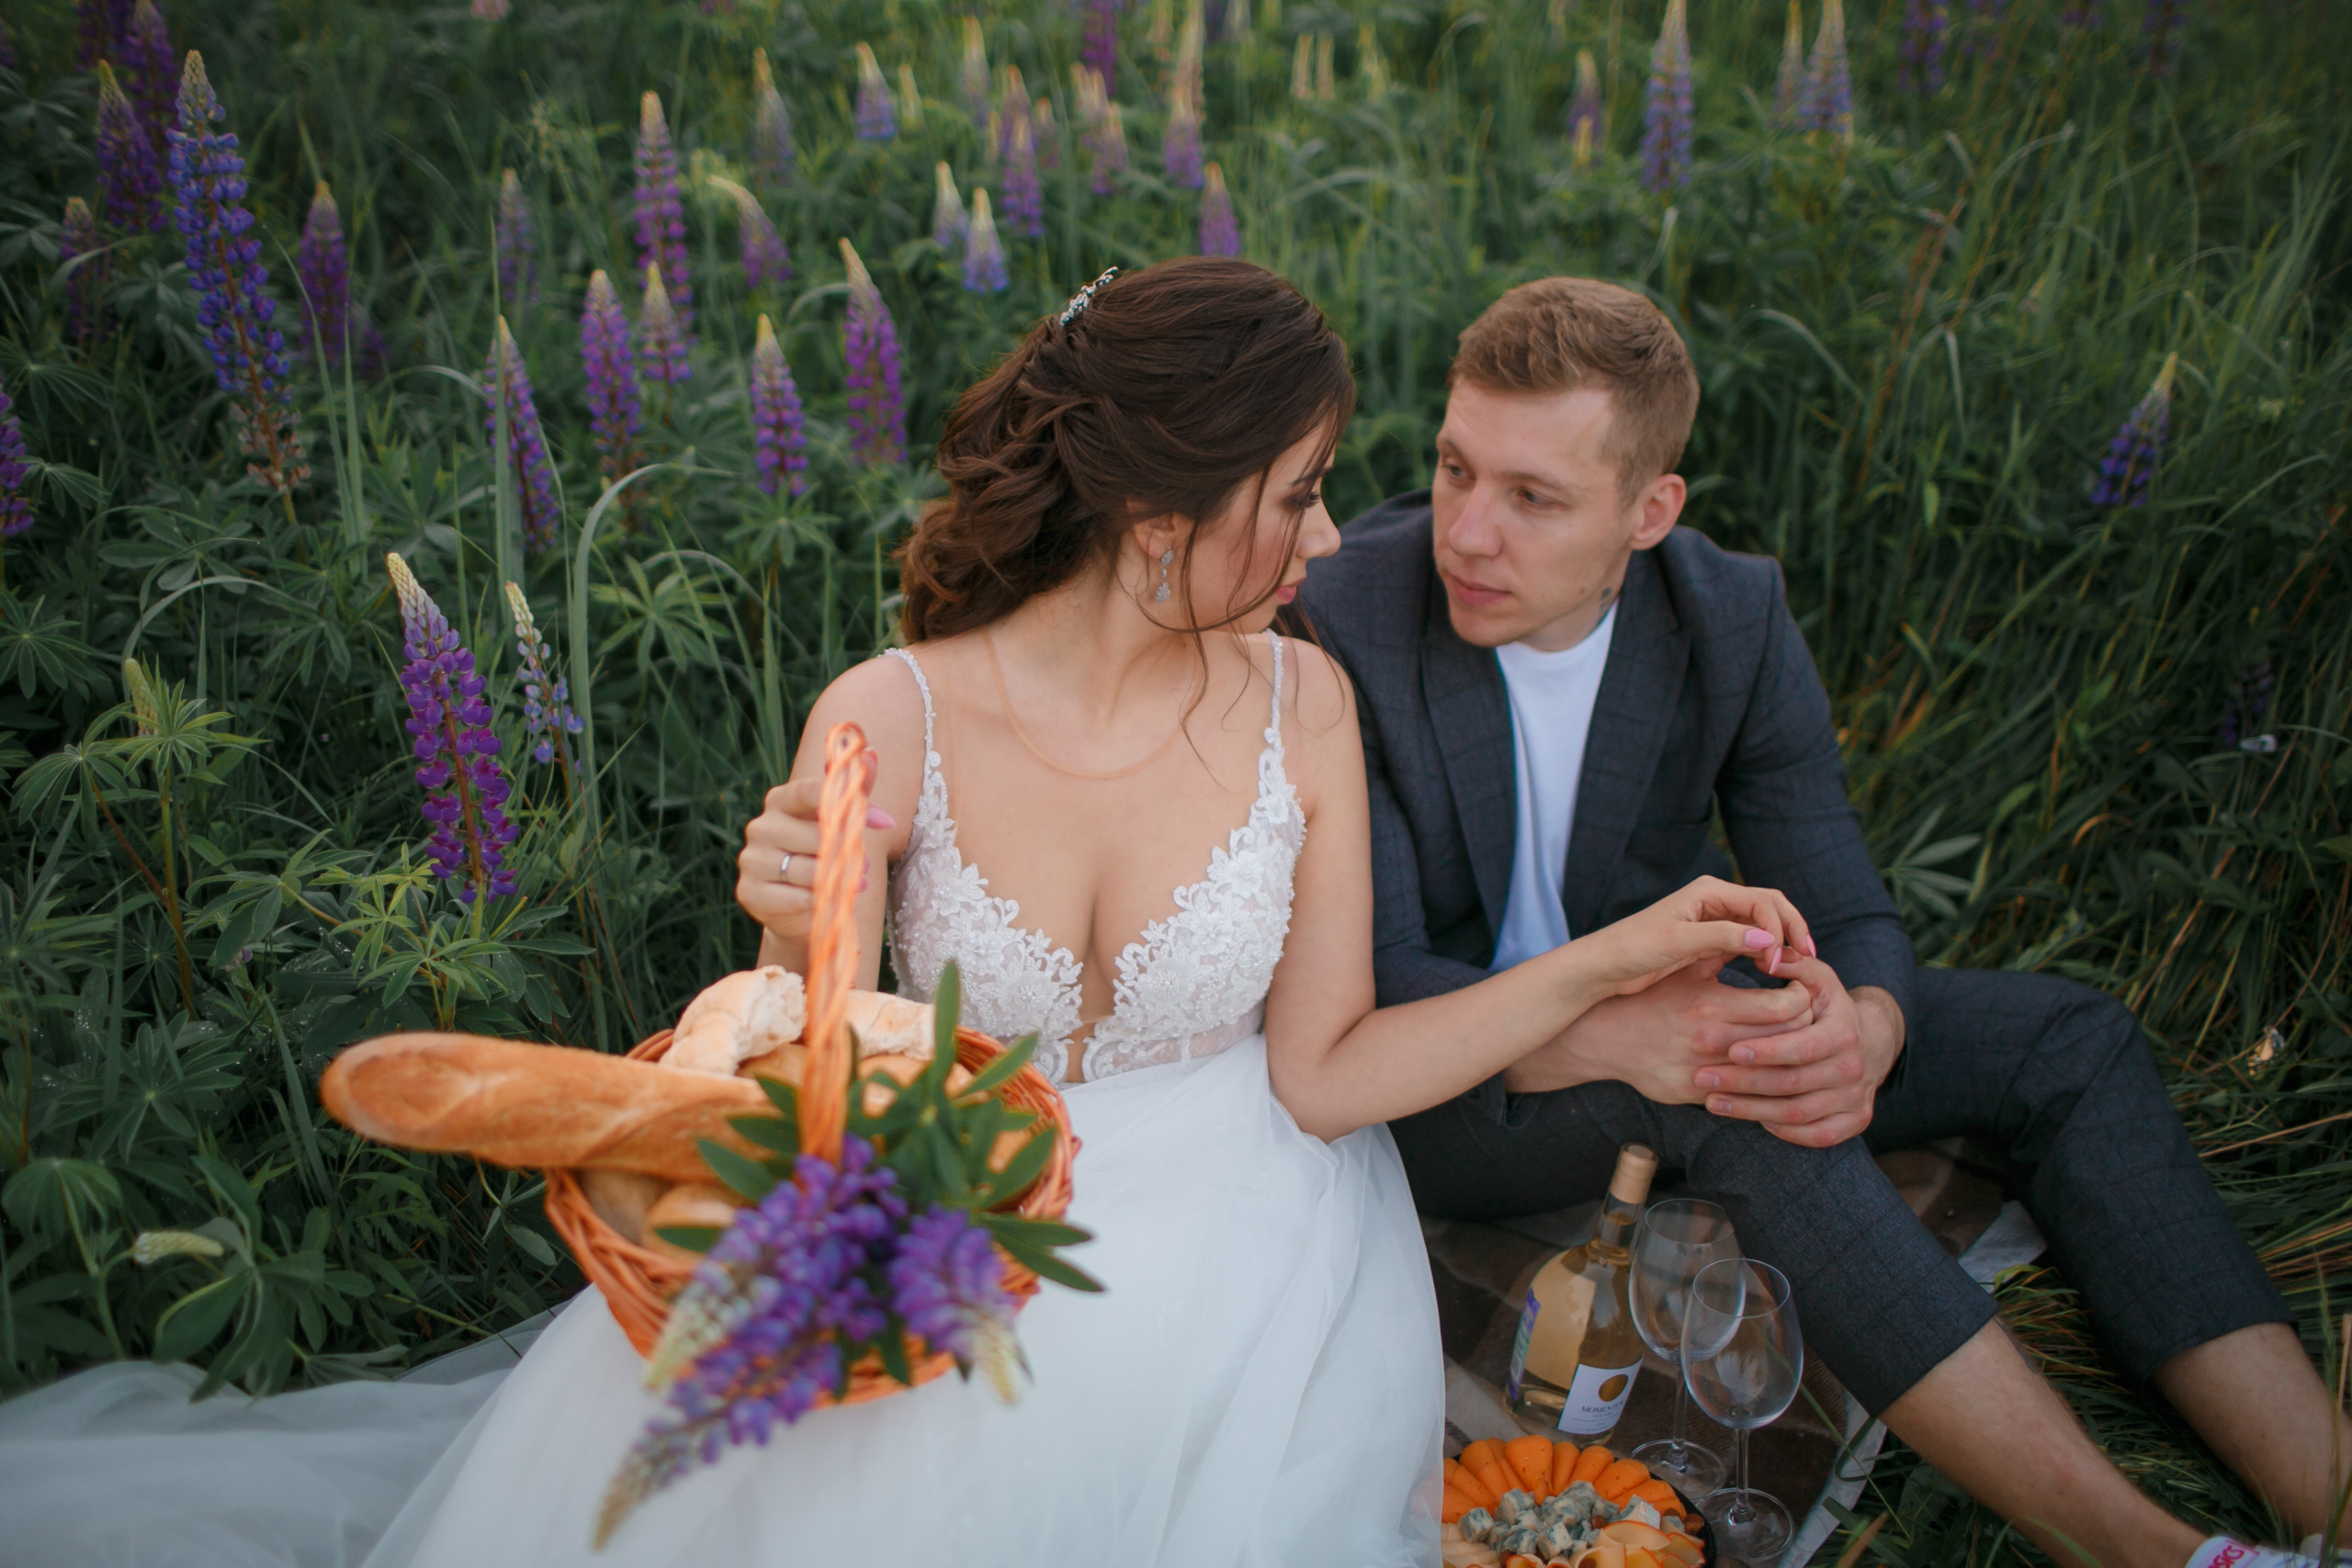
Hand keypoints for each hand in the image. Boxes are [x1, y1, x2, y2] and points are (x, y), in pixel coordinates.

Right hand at [733, 758, 893, 943]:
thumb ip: (853, 789)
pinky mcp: (749, 892)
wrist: (796, 904)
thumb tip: (869, 753)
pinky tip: (828, 900)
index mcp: (780, 801)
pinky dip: (816, 901)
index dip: (847, 803)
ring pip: (804, 869)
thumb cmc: (821, 852)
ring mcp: (752, 860)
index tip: (885, 820)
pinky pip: (792, 897)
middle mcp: (760, 827)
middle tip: (867, 864)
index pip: (809, 791)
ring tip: (856, 882)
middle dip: (846, 850)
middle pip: (813, 836)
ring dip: (835, 878)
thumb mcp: (839, 819)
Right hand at [1503, 957, 1816, 1099]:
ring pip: (1771, 1073)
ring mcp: (1703, 1073)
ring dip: (1788, 1058)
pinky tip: (1766, 1069)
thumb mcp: (1687, 967)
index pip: (1786, 1008)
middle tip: (1808, 1017)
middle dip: (1805, 1028)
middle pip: (1786, 1041)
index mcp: (1712, 1006)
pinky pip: (1744, 1095)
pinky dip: (1761, 1083)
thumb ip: (1728, 951)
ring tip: (1792, 1042)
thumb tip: (1771, 936)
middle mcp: (1711, 1042)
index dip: (1804, 999)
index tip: (1804, 991)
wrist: (1603, 1037)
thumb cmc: (1652, 996)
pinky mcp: (1695, 1095)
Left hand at [1564, 876, 1815, 1000]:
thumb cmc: (1631, 949)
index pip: (1763, 902)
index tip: (1778, 964)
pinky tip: (1773, 973)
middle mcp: (1715, 900)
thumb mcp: (1677, 942)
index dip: (1779, 930)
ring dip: (1781, 942)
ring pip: (1762, 925)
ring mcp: (1714, 920)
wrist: (1602, 968)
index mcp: (1709, 891)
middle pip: (1770, 907)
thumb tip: (1767, 939)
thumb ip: (1722, 938)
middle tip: (1809, 960)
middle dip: (1791, 930)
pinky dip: (1765, 953)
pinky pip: (1748, 942)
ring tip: (1796, 969)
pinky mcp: (1709, 942)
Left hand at [1694, 955, 1903, 1146]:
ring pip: (1798, 1113)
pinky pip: (1818, 1135)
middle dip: (1744, 1083)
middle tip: (1703, 1078)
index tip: (1729, 1050)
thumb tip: (1766, 955)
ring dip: (1751, 1110)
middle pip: (1793, 1083)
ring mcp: (1856, 1097)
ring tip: (1711, 1102)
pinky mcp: (1856, 1121)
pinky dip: (1784, 1132)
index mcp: (1844, 1032)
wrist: (1872, 1042)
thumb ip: (1792, 964)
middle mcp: (1853, 1068)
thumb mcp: (1817, 980)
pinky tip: (1752, 1119)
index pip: (1801, 1046)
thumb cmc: (1827, 1007)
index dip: (1766, 1051)